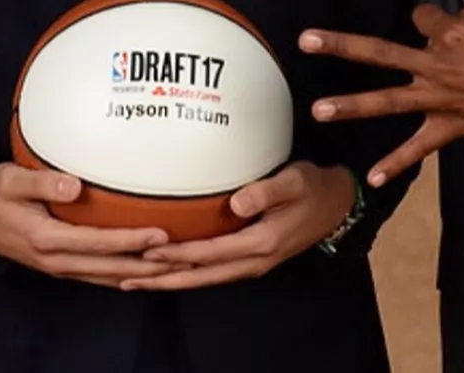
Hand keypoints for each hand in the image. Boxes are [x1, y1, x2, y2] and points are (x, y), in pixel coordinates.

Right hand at [0, 164, 180, 286]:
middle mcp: (56, 260)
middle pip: (111, 268)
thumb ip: (42, 182)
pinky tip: (143, 271)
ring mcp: (59, 267)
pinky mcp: (62, 266)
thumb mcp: (10, 180)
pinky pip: (99, 275)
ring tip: (173, 267)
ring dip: (141, 275)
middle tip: (183, 257)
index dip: (130, 241)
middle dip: (148, 266)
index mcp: (46, 238)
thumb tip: (75, 185)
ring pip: (108, 277)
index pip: (97, 243)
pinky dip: (124, 275)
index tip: (161, 235)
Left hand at [126, 162, 356, 289]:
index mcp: (261, 243)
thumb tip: (236, 203)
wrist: (337, 204)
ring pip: (205, 277)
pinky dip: (187, 273)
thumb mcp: (293, 182)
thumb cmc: (312, 188)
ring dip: (171, 280)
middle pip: (202, 275)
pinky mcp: (249, 257)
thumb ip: (265, 192)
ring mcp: (252, 262)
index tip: (147, 253)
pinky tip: (169, 269)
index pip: (210, 253)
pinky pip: (213, 270)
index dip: (178, 254)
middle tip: (126, 278)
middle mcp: (253, 260)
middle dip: (163, 279)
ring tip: (137, 279)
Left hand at [300, 0, 463, 185]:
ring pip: (389, 101)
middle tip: (305, 40)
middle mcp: (437, 64)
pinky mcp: (455, 126)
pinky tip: (373, 178)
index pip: (422, 18)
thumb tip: (457, 17)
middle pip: (381, 52)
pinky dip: (398, 162)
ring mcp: (442, 98)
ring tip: (316, 110)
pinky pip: (421, 147)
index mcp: (452, 32)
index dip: (430, 19)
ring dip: (351, 106)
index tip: (439, 22)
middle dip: (340, 46)